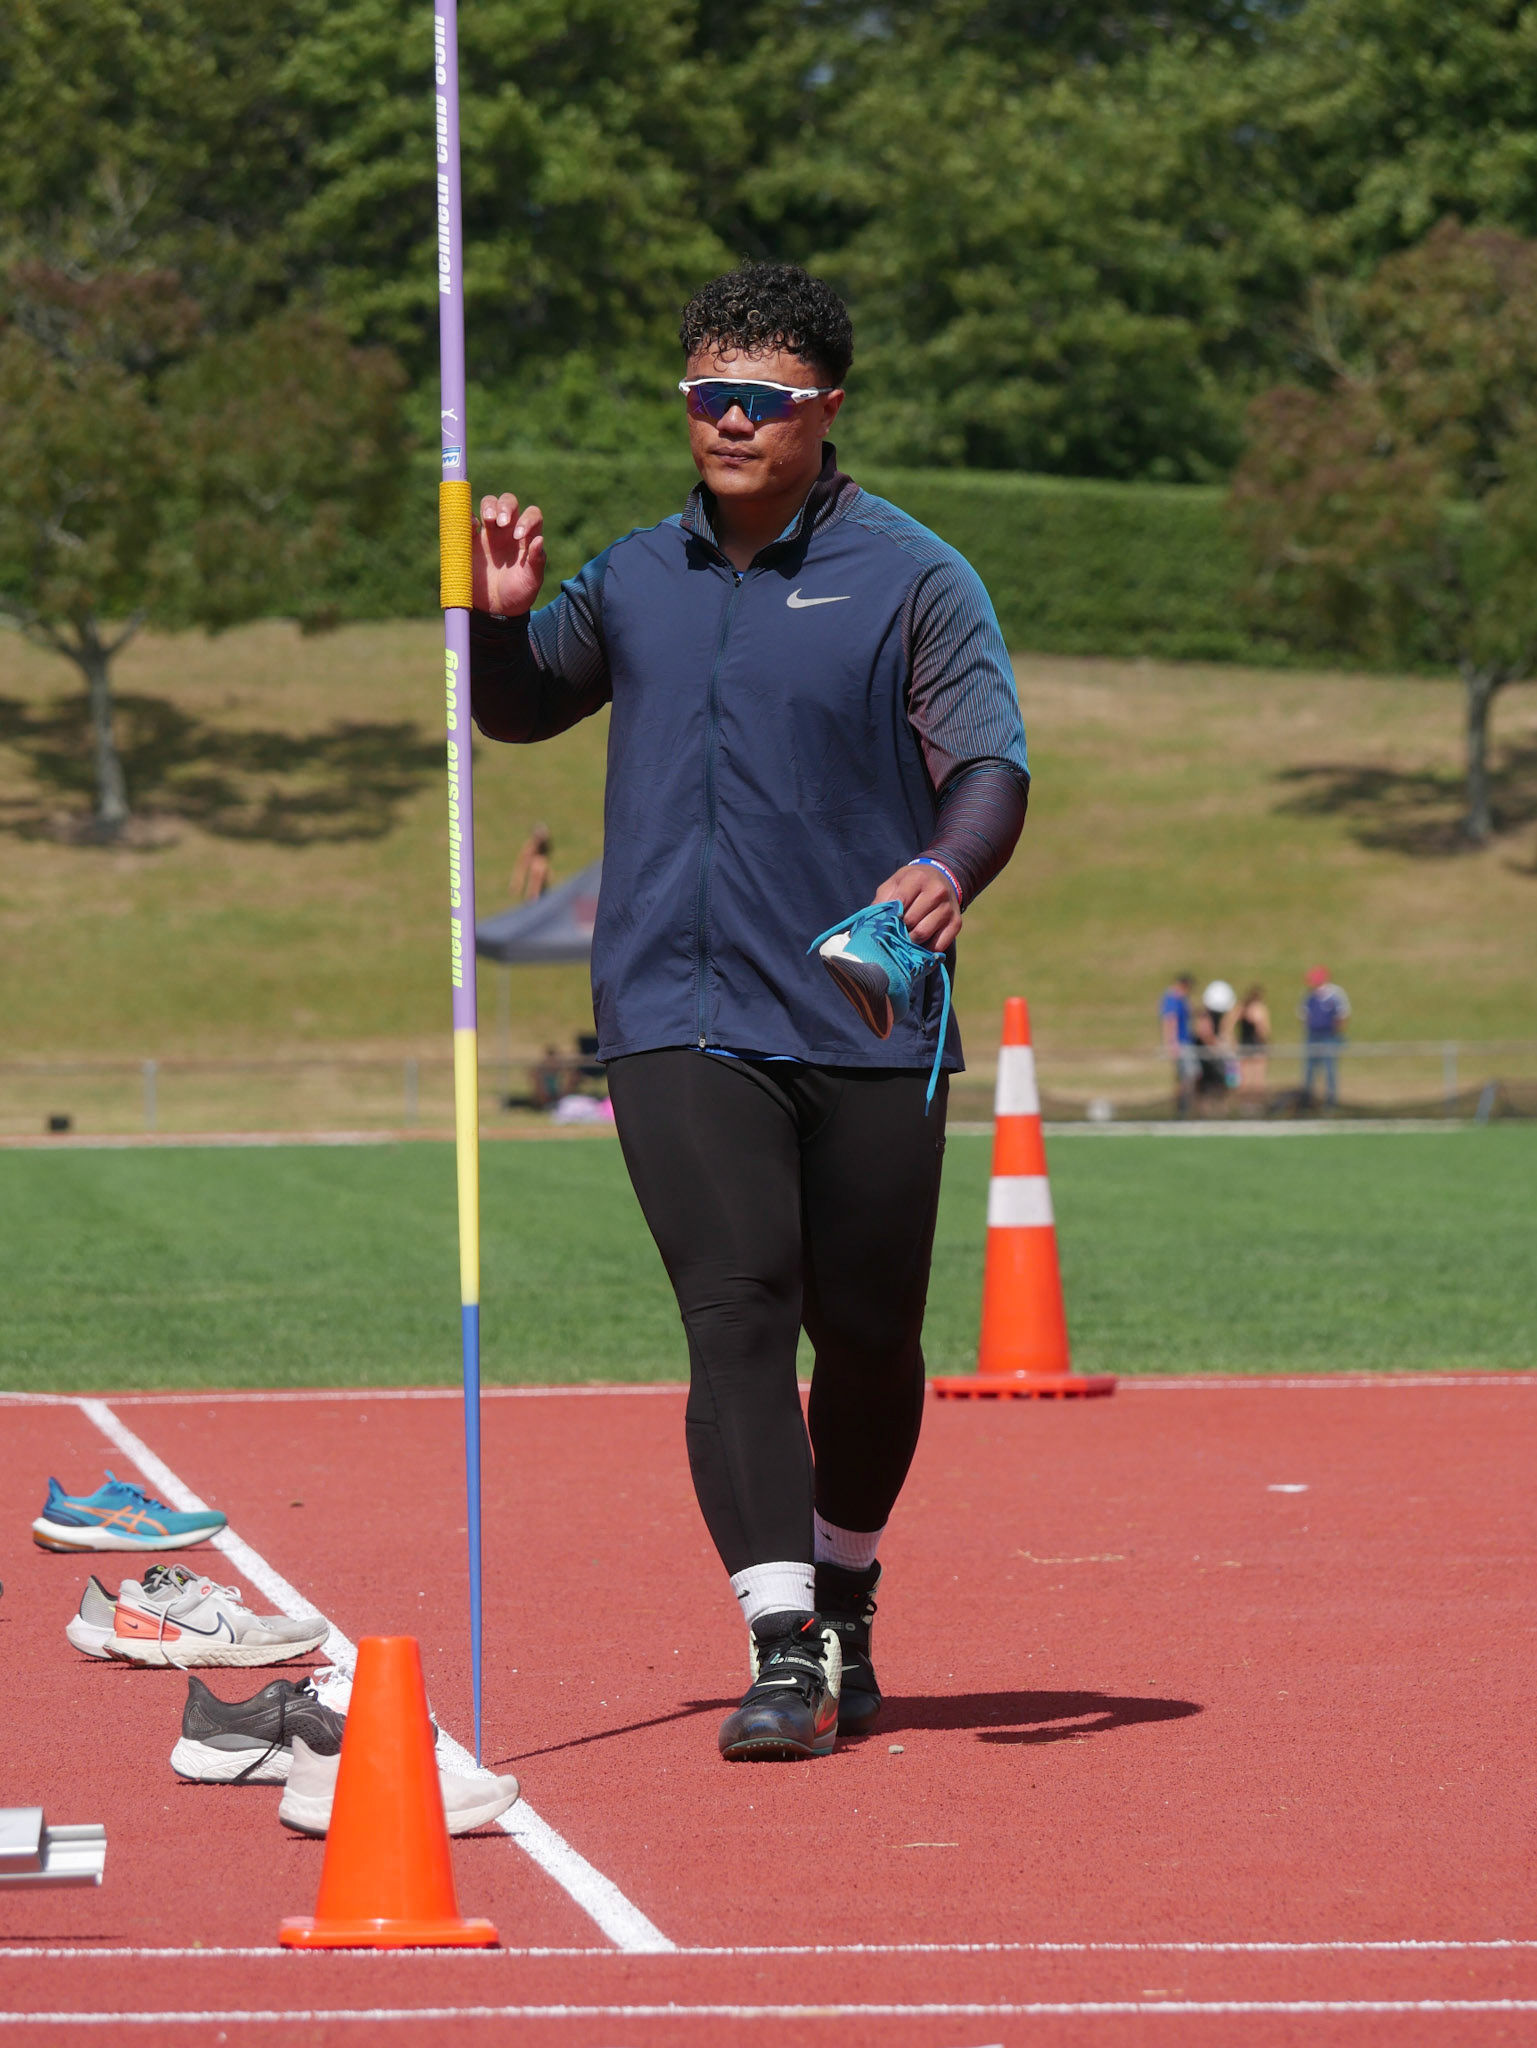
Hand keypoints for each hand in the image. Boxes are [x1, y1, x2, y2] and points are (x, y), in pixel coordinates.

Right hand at [473, 492, 545, 614]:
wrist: (495, 610)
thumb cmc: (518, 595)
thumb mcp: (531, 582)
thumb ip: (536, 562)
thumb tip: (539, 540)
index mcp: (527, 538)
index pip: (532, 515)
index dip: (527, 519)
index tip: (518, 536)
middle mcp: (509, 530)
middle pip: (509, 502)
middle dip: (505, 506)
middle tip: (501, 523)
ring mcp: (489, 533)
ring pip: (489, 504)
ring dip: (489, 506)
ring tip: (487, 520)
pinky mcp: (471, 539)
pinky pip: (468, 519)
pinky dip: (467, 516)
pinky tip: (471, 527)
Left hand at [874, 863, 961, 951]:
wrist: (941, 879)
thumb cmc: (911, 884)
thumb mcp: (894, 883)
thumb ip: (882, 899)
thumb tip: (872, 923)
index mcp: (918, 878)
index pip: (899, 902)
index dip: (890, 916)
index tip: (884, 923)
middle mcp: (937, 891)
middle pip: (910, 921)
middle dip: (899, 929)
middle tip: (894, 931)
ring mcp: (948, 908)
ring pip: (922, 934)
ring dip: (910, 940)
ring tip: (905, 936)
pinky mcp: (956, 923)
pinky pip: (938, 945)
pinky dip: (926, 949)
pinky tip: (920, 943)